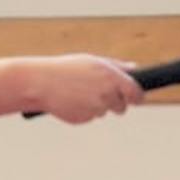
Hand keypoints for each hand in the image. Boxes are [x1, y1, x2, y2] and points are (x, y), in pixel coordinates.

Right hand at [29, 55, 143, 124]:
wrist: (41, 83)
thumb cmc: (67, 69)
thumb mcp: (93, 62)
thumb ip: (116, 66)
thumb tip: (135, 68)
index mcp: (111, 76)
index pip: (136, 93)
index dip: (138, 97)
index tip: (136, 99)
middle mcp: (106, 93)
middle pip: (122, 107)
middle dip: (116, 103)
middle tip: (99, 94)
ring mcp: (95, 108)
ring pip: (104, 111)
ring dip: (96, 105)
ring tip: (78, 93)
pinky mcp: (84, 118)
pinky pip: (90, 117)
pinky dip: (83, 111)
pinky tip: (71, 100)